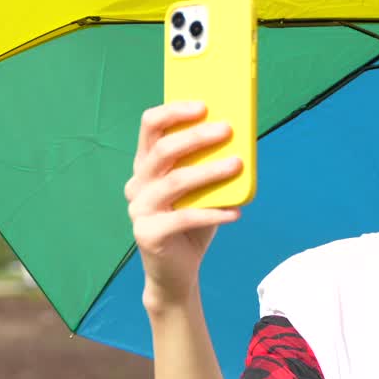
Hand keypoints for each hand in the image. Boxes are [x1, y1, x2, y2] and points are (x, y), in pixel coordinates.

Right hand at [125, 101, 242, 308]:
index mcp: (146, 166)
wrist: (176, 273)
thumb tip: (240, 140)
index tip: (204, 105)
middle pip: (163, 150)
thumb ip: (209, 166)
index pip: (150, 126)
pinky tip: (236, 211)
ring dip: (210, 171)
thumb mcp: (200, 191)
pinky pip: (185, 218)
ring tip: (237, 164)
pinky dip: (213, 213)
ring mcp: (139, 209)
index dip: (174, 111)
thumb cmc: (191, 225)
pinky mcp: (148, 234)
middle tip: (227, 129)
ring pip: (176, 181)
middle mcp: (138, 184)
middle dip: (197, 136)